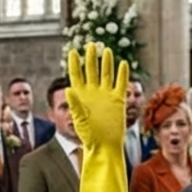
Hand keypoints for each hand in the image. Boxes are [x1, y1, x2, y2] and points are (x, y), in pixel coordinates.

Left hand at [67, 43, 129, 191]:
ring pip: (106, 74)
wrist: (105, 147)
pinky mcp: (118, 100)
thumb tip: (69, 91)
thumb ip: (75, 106)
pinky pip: (120, 84)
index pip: (76, 75)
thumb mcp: (79, 121)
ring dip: (106, 62)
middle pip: (91, 70)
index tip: (73, 51)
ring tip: (105, 49)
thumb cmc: (89, 137)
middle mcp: (93, 93)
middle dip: (91, 57)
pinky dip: (122, 74)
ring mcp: (106, 95)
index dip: (74, 63)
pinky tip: (122, 63)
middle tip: (91, 44)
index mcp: (81, 96)